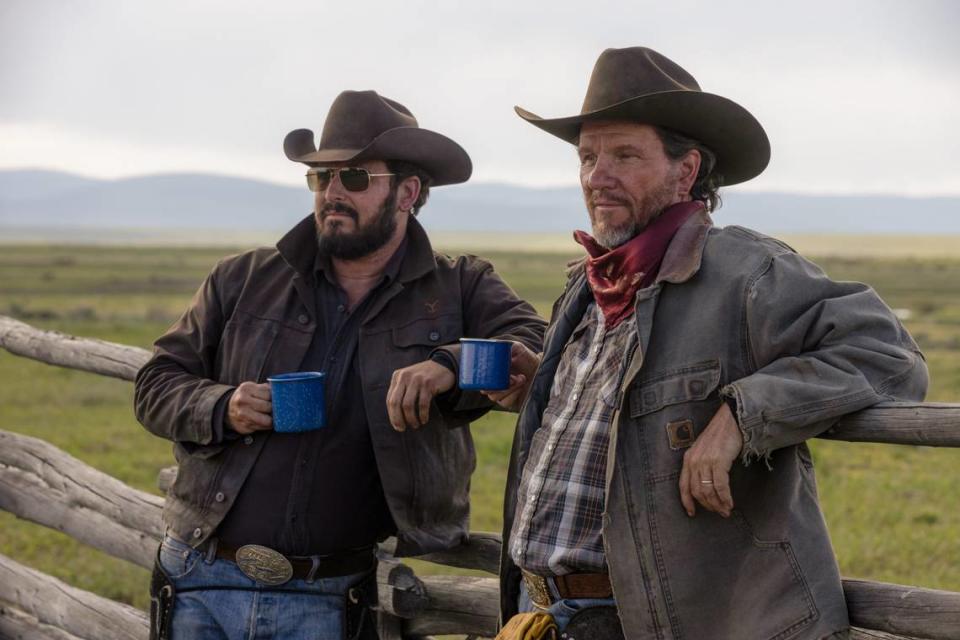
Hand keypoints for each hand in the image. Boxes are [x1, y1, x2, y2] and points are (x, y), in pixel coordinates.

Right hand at [227, 382, 272, 433]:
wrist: (229, 410)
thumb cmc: (246, 397)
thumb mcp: (252, 388)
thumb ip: (265, 388)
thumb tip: (281, 391)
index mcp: (246, 389)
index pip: (268, 394)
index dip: (275, 398)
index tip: (277, 400)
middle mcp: (242, 401)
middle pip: (267, 407)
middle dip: (274, 409)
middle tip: (276, 408)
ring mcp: (242, 415)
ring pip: (266, 420)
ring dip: (272, 419)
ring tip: (273, 416)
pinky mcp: (244, 426)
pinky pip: (262, 428)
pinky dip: (267, 426)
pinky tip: (266, 422)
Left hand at [387, 360, 455, 431]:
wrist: (444, 365)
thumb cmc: (425, 377)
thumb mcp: (409, 380)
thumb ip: (401, 392)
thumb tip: (396, 417)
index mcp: (397, 376)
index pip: (390, 399)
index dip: (392, 415)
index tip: (397, 426)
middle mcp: (405, 377)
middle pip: (396, 402)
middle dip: (398, 418)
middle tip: (402, 428)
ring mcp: (416, 379)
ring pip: (408, 405)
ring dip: (411, 419)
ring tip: (415, 425)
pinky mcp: (428, 384)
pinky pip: (422, 404)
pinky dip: (423, 415)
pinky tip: (424, 419)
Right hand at [481, 342, 540, 411]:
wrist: (542, 370)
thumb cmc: (528, 359)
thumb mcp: (518, 349)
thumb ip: (507, 345)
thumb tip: (495, 344)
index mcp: (492, 372)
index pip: (480, 378)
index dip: (482, 377)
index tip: (493, 372)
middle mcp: (495, 384)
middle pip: (484, 389)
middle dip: (495, 385)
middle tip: (511, 378)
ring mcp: (502, 394)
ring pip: (493, 397)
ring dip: (507, 389)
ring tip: (521, 379)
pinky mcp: (510, 403)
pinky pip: (504, 403)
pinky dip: (512, 395)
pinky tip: (521, 387)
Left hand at [679, 402, 742, 517]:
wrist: (730, 421)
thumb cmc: (719, 436)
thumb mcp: (702, 450)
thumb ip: (700, 465)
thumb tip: (706, 486)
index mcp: (688, 459)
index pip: (683, 485)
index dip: (687, 501)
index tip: (692, 513)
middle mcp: (693, 461)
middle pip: (697, 492)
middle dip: (708, 505)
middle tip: (718, 512)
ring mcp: (705, 462)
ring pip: (708, 491)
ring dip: (718, 504)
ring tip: (725, 510)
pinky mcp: (718, 462)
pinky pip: (720, 486)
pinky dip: (725, 497)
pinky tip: (730, 503)